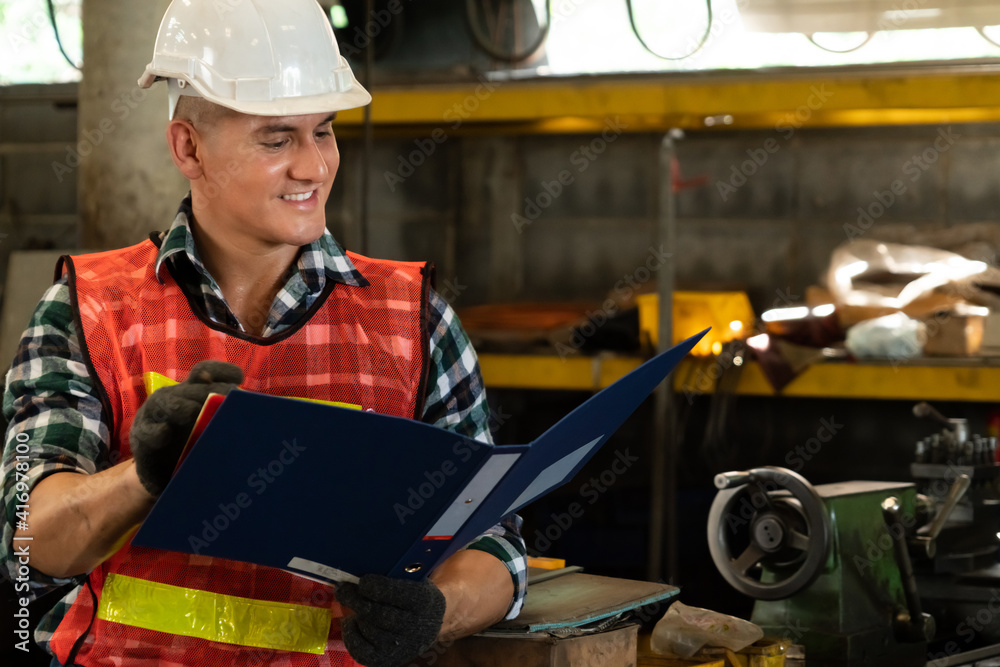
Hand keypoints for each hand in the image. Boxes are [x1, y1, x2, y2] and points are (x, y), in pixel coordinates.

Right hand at [129, 360, 243, 496]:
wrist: (166, 477)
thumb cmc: (196, 447)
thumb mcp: (214, 430)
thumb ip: (230, 417)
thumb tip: (261, 409)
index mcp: (193, 392)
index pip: (207, 372)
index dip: (222, 371)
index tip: (239, 378)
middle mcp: (174, 398)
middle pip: (190, 387)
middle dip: (208, 390)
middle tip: (227, 397)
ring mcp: (154, 416)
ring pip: (164, 402)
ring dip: (178, 406)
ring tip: (191, 412)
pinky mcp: (141, 438)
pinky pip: (146, 432)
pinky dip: (156, 432)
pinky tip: (165, 434)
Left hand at [337, 574, 446, 666]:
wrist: (427, 624)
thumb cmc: (413, 594)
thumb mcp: (412, 579)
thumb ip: (391, 574)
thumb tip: (359, 567)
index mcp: (424, 601)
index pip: (397, 594)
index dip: (376, 586)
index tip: (363, 580)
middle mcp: (415, 628)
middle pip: (377, 614)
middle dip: (355, 600)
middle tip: (342, 589)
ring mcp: (401, 647)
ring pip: (368, 630)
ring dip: (356, 615)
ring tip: (352, 603)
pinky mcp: (387, 660)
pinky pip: (361, 650)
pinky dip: (351, 635)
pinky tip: (352, 622)